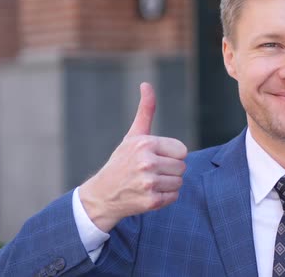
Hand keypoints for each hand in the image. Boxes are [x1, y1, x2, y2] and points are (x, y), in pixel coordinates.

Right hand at [78, 82, 186, 232]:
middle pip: (182, 167)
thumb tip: (146, 84)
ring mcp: (148, 183)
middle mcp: (146, 162)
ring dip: (168, 184)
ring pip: (179, 182)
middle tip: (151, 172)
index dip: (171, 155)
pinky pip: (174, 197)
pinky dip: (165, 197)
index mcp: (145, 144)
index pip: (182, 151)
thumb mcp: (133, 136)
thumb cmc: (122, 162)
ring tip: (149, 183)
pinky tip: (149, 194)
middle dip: (170, 170)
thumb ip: (146, 111)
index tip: (155, 158)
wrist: (102, 195)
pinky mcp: (151, 201)